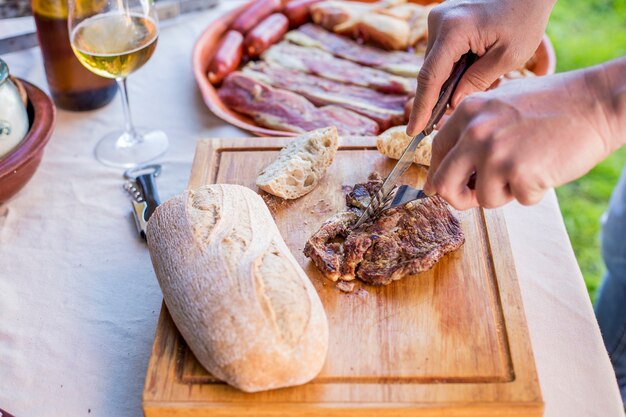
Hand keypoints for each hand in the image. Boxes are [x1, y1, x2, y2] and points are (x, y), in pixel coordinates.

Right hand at [406, 0, 555, 135]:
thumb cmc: (525, 17)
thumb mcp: (508, 56)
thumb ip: (477, 82)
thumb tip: (452, 104)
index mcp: (453, 30)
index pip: (430, 78)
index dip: (421, 108)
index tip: (413, 131)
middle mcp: (438, 21)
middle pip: (431, 72)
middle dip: (443, 96)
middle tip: (457, 114)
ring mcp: (438, 19)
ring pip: (437, 64)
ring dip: (453, 80)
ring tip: (486, 78)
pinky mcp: (444, 20)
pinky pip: (443, 53)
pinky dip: (456, 67)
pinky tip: (478, 67)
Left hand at [423, 63, 624, 209]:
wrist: (596, 101)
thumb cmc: (553, 104)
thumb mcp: (501, 102)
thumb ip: (473, 128)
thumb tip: (448, 165)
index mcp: (467, 112)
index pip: (435, 152)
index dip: (439, 174)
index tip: (441, 187)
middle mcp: (475, 132)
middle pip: (443, 184)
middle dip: (458, 198)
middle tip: (474, 199)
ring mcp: (495, 152)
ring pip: (484, 199)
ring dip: (506, 194)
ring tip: (530, 168)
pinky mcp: (519, 172)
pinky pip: (519, 200)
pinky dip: (534, 192)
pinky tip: (548, 167)